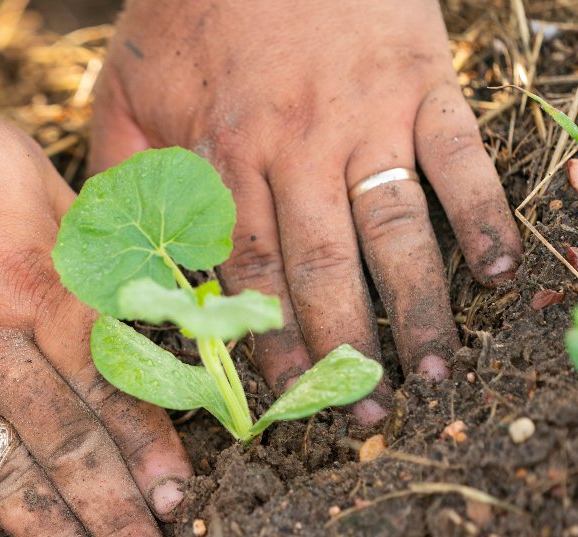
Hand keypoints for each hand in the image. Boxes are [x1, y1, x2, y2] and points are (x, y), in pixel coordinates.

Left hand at [91, 0, 520, 420]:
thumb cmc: (187, 12)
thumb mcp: (125, 92)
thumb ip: (122, 178)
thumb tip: (115, 261)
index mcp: (222, 155)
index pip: (248, 270)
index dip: (266, 341)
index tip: (280, 399)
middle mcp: (297, 146)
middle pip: (323, 267)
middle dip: (341, 349)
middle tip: (359, 417)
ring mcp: (367, 115)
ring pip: (394, 229)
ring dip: (415, 306)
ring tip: (430, 374)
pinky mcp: (422, 82)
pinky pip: (459, 157)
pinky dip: (482, 214)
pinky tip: (499, 272)